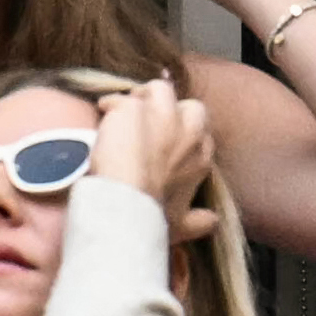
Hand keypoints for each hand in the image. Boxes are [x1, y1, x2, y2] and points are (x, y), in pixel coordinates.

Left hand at [89, 78, 218, 242]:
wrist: (126, 207)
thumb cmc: (153, 219)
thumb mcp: (180, 225)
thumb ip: (198, 221)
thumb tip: (212, 222)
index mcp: (201, 158)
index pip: (202, 134)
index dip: (183, 136)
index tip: (168, 146)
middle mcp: (188, 132)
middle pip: (190, 106)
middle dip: (172, 111)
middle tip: (150, 123)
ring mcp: (162, 117)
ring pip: (161, 90)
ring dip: (144, 97)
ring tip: (128, 111)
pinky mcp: (133, 109)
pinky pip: (121, 98)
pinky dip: (112, 105)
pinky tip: (103, 113)